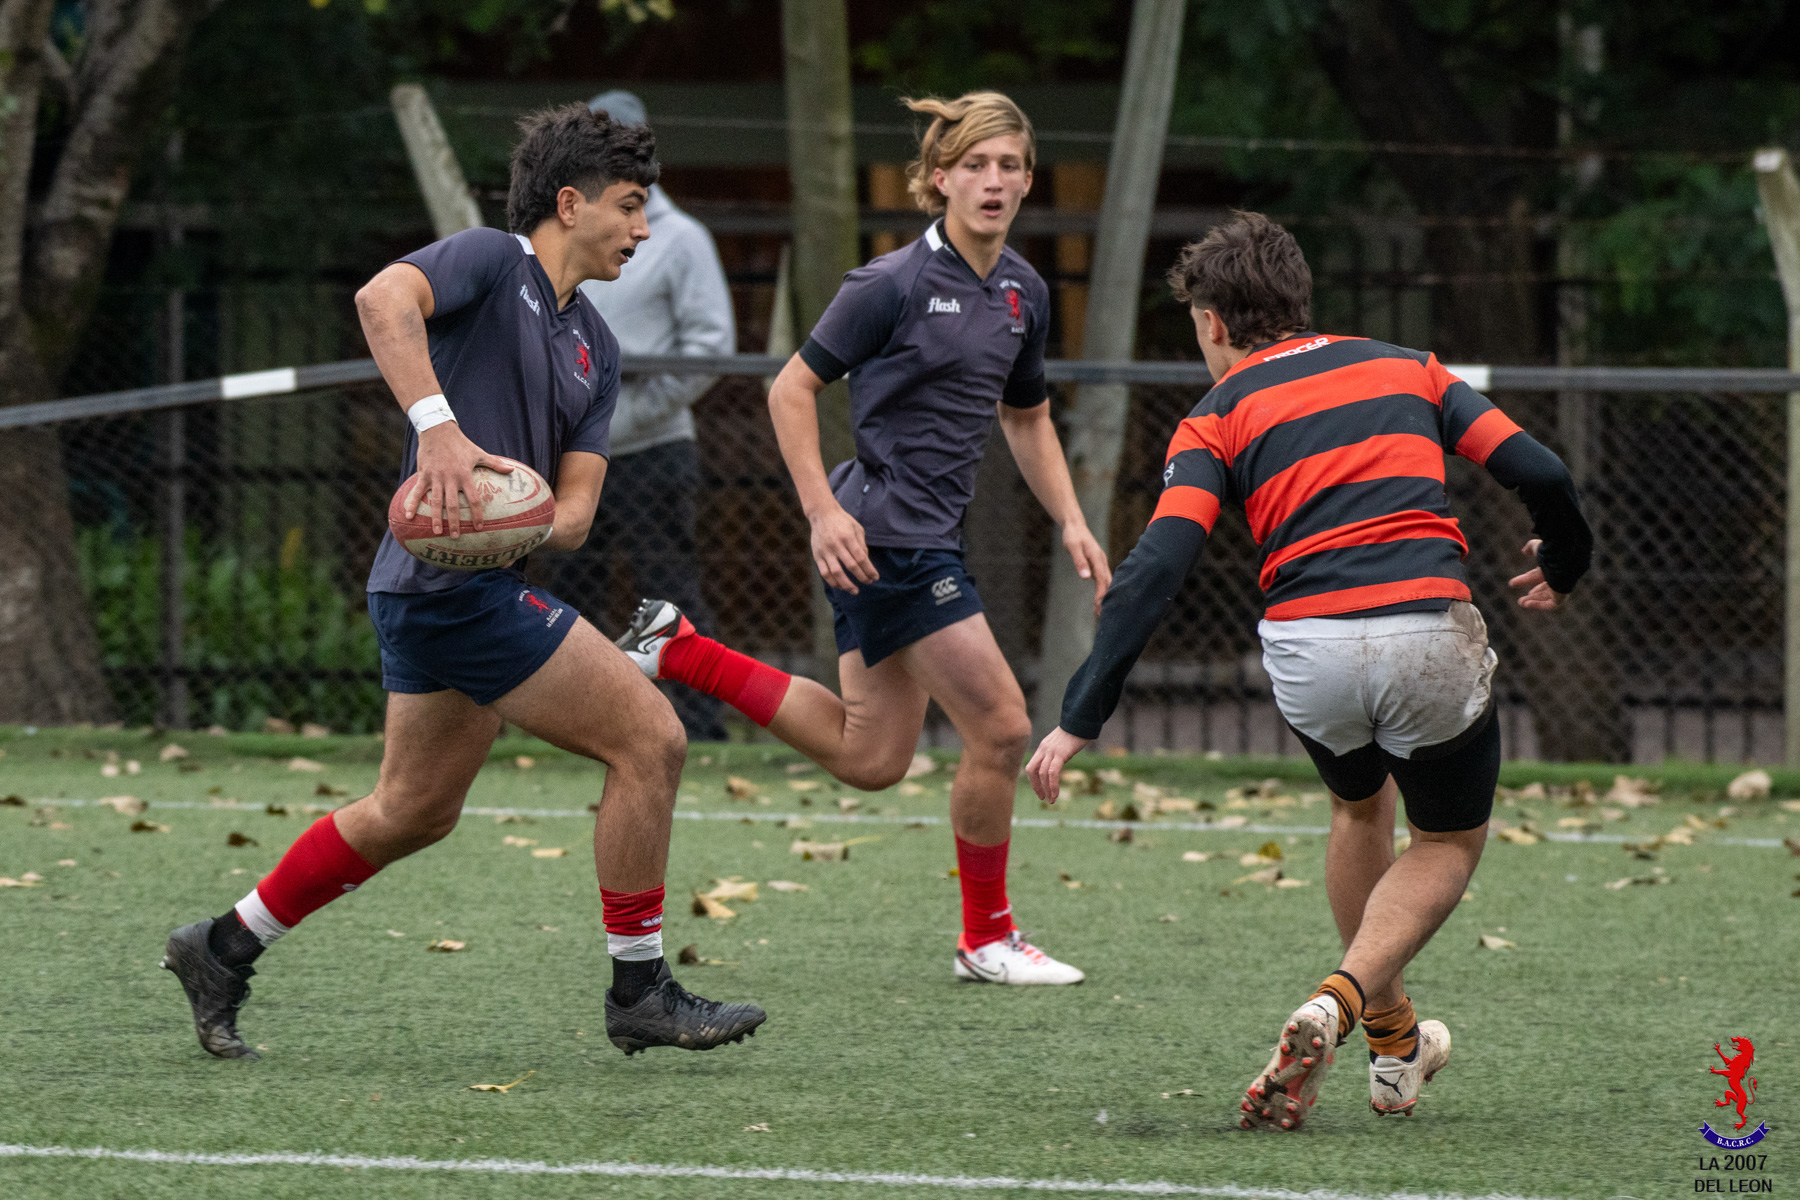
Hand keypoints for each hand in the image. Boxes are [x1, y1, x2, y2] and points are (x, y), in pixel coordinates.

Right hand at [408, 423, 513, 537]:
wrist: (438, 430)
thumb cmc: (461, 444)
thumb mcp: (479, 453)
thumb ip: (495, 463)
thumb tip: (512, 469)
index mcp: (465, 475)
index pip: (473, 498)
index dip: (476, 514)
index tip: (479, 527)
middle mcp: (450, 478)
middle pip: (453, 504)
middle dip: (455, 522)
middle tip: (456, 537)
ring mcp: (435, 477)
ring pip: (435, 501)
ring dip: (436, 518)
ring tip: (437, 532)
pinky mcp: (423, 474)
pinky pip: (416, 491)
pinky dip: (411, 503)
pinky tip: (407, 516)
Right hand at [808, 503, 877, 592]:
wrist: (822, 513)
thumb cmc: (843, 521)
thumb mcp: (857, 529)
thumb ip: (862, 545)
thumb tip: (866, 563)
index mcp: (848, 537)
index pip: (861, 558)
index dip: (869, 570)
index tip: (875, 577)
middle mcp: (836, 545)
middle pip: (851, 566)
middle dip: (862, 577)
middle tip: (868, 583)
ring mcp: (826, 551)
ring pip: (836, 572)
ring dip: (847, 584)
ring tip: (854, 591)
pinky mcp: (817, 555)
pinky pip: (824, 572)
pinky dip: (833, 582)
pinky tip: (840, 586)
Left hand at [1025, 727, 1093, 801]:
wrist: (1083, 721)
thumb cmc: (1076, 733)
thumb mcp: (1062, 744)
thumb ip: (1057, 754)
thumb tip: (1058, 765)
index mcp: (1043, 747)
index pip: (1032, 766)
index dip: (1033, 780)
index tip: (1040, 790)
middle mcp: (1044, 749)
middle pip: (1032, 770)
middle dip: (1036, 786)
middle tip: (1043, 797)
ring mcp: (1051, 751)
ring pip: (1042, 774)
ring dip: (1046, 789)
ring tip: (1051, 800)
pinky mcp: (1060, 753)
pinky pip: (1053, 772)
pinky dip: (1053, 785)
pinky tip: (1056, 793)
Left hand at [1062, 520, 1112, 615]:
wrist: (1075, 526)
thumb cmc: (1072, 536)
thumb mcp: (1073, 547)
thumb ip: (1079, 561)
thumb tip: (1085, 577)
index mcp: (1097, 558)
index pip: (1102, 579)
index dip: (1102, 594)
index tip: (1100, 606)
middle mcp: (1102, 562)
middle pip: (1107, 584)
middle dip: (1106, 600)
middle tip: (1103, 617)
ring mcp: (1101, 564)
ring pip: (1106, 583)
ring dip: (1105, 598)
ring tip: (1101, 614)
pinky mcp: (1097, 566)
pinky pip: (1102, 581)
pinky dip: (1102, 592)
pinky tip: (1100, 602)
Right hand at [1509, 538, 1568, 610]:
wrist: (1565, 560)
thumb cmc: (1552, 553)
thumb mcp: (1538, 548)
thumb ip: (1531, 548)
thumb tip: (1524, 551)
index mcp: (1552, 568)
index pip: (1536, 576)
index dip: (1525, 579)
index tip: (1512, 583)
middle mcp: (1557, 578)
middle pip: (1543, 589)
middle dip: (1533, 594)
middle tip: (1521, 600)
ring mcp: (1560, 588)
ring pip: (1546, 597)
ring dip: (1533, 601)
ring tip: (1521, 603)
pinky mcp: (1561, 596)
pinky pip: (1550, 604)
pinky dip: (1538, 605)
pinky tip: (1527, 605)